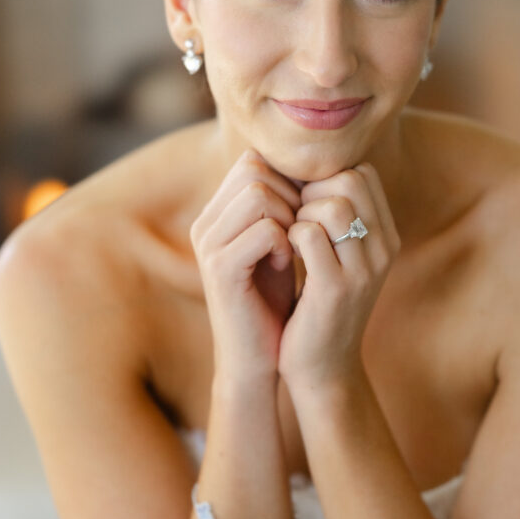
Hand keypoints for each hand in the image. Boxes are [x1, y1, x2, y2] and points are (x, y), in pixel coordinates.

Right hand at [189, 148, 301, 381]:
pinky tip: (287, 265)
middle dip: (292, 194)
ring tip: (295, 248)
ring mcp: (208, 245)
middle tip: (302, 230)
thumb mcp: (278, 243)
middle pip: (255, 169)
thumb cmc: (273, 300)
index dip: (289, 178)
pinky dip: (285, 243)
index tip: (305, 212)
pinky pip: (264, 230)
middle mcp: (206, 223)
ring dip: (290, 217)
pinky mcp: (220, 269)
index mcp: (217, 213)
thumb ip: (282, 205)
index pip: (254, 160)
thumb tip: (313, 165)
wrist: (256, 358)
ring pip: (259, 194)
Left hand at [277, 162, 401, 389]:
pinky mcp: (336, 289)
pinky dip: (287, 235)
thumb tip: (305, 169)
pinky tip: (283, 254)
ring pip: (331, 205)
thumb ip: (335, 218)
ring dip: (299, 213)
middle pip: (350, 179)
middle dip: (311, 188)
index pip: (362, 172)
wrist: (322, 370)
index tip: (302, 201)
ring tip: (289, 237)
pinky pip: (307, 235)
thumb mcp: (339, 259)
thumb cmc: (320, 309)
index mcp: (386, 237)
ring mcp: (363, 269)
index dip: (325, 176)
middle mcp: (383, 249)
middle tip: (293, 217)